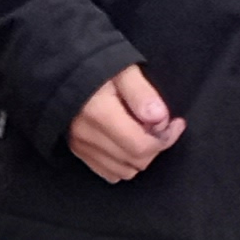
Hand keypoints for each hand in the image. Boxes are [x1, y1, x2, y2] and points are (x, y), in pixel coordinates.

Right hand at [68, 63, 183, 183]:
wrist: (64, 71)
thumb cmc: (96, 66)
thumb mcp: (124, 70)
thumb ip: (142, 93)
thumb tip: (159, 119)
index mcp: (99, 112)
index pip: (141, 146)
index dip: (166, 138)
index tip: (176, 123)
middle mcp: (87, 135)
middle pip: (136, 161)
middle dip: (156, 146)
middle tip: (161, 126)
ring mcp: (81, 146)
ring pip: (124, 171)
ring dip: (141, 156)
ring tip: (144, 132)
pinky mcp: (77, 151)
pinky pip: (109, 173)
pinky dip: (124, 164)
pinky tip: (128, 143)